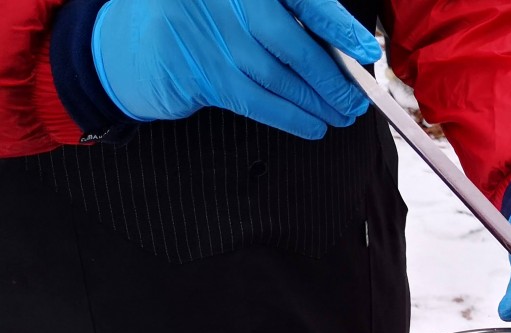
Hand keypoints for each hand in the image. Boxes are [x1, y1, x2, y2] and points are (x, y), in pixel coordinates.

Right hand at [92, 0, 381, 138]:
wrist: (128, 43)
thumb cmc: (200, 22)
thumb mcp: (238, 5)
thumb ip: (283, 14)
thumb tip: (342, 50)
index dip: (337, 26)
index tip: (366, 49)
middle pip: (291, 42)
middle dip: (331, 76)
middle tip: (356, 98)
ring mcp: (204, 32)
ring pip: (276, 76)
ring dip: (316, 102)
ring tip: (342, 115)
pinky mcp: (194, 71)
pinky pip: (254, 100)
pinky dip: (289, 117)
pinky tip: (313, 126)